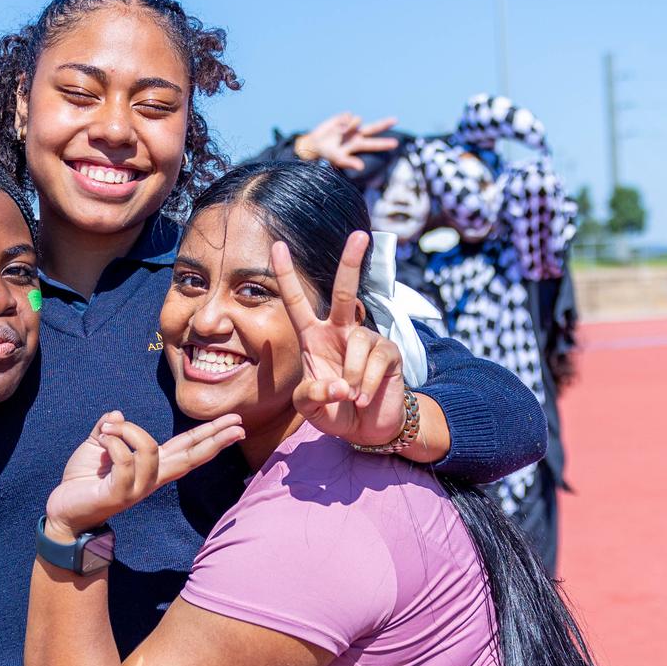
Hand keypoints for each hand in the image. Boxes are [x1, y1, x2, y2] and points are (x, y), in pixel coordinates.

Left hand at [44, 411, 243, 537]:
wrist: (63, 510)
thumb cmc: (83, 480)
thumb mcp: (97, 444)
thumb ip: (110, 428)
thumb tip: (117, 414)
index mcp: (152, 466)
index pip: (188, 448)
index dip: (210, 436)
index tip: (236, 424)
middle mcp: (151, 478)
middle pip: (191, 456)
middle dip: (215, 438)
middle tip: (238, 423)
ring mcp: (138, 488)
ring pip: (149, 448)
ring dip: (127, 430)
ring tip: (107, 429)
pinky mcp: (120, 494)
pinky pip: (125, 460)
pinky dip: (112, 442)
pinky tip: (102, 439)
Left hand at [271, 232, 409, 446]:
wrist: (366, 430)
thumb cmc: (333, 411)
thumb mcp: (310, 406)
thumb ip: (312, 394)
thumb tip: (339, 385)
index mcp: (314, 337)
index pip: (297, 302)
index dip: (287, 275)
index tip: (277, 246)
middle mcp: (340, 331)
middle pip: (345, 291)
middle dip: (352, 262)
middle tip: (361, 235)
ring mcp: (366, 339)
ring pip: (356, 343)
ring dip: (351, 377)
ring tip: (351, 397)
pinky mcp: (388, 353)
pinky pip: (374, 361)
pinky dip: (366, 383)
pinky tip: (364, 396)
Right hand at [293, 112, 399, 171]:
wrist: (313, 145)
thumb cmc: (326, 156)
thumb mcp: (337, 160)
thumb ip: (349, 163)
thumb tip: (361, 167)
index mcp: (358, 145)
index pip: (374, 144)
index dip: (384, 144)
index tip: (396, 143)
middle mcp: (356, 135)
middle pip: (374, 128)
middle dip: (384, 124)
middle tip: (395, 120)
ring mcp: (350, 126)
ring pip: (358, 120)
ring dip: (350, 126)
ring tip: (339, 134)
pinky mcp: (342, 118)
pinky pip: (348, 116)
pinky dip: (342, 121)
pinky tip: (335, 127)